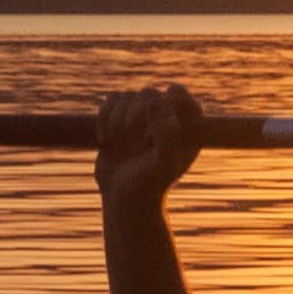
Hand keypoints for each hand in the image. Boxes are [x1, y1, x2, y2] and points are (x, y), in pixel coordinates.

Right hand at [97, 83, 203, 208]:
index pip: (176, 93)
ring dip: (118, 123)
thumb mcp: (164, 163)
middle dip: (135, 120)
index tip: (151, 138)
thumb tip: (155, 99)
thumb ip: (168, 133)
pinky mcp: (121, 115)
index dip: (161, 111)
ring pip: (126, 96)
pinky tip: (107, 140)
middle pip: (148, 93)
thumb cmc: (149, 184)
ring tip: (122, 147)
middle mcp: (168, 114)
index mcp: (189, 122)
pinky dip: (103, 118)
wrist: (123, 199)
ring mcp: (144, 114)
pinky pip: (110, 99)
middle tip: (136, 147)